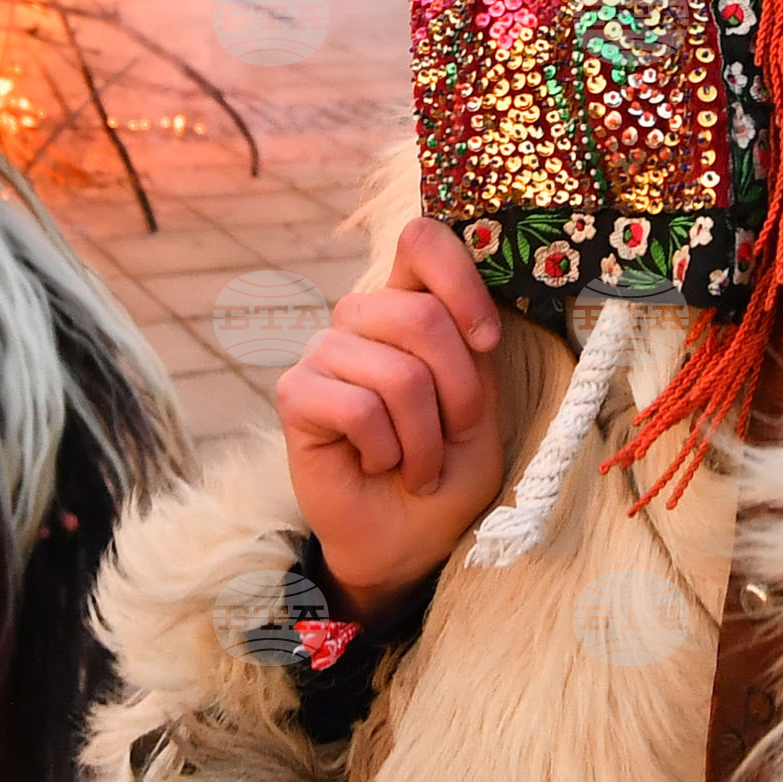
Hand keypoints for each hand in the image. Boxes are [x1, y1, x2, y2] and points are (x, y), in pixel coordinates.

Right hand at [275, 219, 504, 620]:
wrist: (405, 543)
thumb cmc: (446, 472)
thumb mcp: (479, 410)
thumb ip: (472, 354)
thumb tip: (476, 320)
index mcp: (408, 305)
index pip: (422, 239)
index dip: (460, 279)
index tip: (486, 341)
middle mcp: (362, 317)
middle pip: (422, 315)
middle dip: (458, 393)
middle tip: (454, 438)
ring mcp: (323, 351)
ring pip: (397, 373)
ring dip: (425, 438)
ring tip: (418, 465)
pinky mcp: (296, 394)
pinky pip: (358, 408)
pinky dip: (385, 450)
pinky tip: (378, 465)